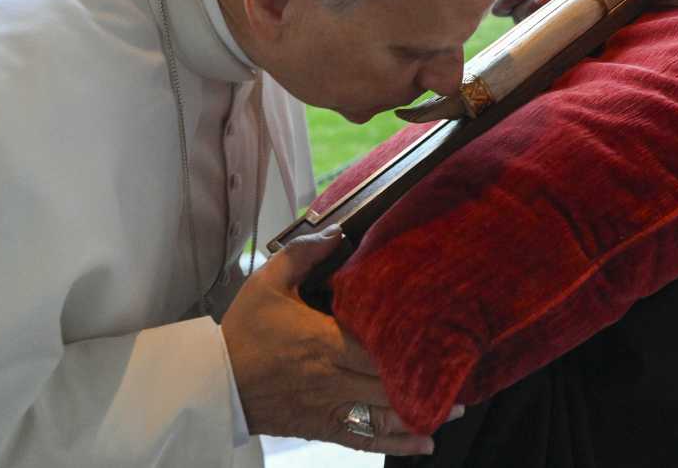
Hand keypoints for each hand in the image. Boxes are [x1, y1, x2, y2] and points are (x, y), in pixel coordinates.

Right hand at [221, 226, 458, 454]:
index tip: (445, 341)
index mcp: (322, 341)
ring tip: (456, 409)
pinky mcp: (321, 428)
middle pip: (388, 383)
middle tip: (464, 374)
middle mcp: (330, 378)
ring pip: (382, 415)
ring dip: (421, 414)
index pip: (377, 348)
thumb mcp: (267, 283)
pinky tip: (425, 443)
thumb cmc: (242, 331)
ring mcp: (327, 406)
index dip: (413, 349)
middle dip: (428, 381)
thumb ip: (304, 254)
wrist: (212, 382)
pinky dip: (396, 444)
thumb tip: (338, 233)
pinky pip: (364, 439)